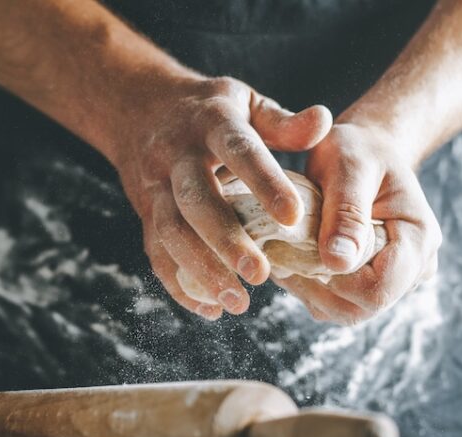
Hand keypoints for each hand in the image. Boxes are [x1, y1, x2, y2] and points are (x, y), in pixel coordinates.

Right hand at [113, 77, 331, 319]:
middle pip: (195, 199)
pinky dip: (179, 284)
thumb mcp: (246, 102)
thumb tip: (322, 121)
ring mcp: (155, 185)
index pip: (239, 151)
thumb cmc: (209, 110)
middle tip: (261, 275)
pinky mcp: (145, 212)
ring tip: (238, 302)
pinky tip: (209, 309)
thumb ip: (283, 122)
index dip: (264, 183)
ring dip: (201, 269)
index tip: (293, 217)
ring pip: (171, 231)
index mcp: (211, 123)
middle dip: (225, 239)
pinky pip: (156, 252)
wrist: (138, 109)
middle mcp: (176, 155)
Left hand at [274, 123, 441, 324]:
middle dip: (316, 289)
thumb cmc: (359, 150)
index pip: (379, 288)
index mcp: (419, 239)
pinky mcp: (369, 281)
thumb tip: (337, 263)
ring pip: (346, 311)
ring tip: (283, 254)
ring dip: (309, 290)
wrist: (365, 151)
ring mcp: (394, 279)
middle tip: (281, 254)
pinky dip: (310, 288)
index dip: (335, 280)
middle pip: (362, 308)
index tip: (298, 250)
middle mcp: (414, 267)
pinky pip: (336, 302)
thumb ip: (346, 213)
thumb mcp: (349, 168)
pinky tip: (292, 259)